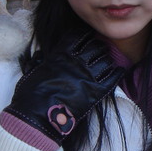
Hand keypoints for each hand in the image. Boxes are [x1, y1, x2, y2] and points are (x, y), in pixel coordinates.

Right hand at [3, 30, 124, 145]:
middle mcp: (77, 61)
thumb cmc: (31, 95)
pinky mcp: (96, 91)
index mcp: (61, 54)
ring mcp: (88, 76)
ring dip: (107, 60)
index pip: (78, 36)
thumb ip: (40, 61)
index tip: (88, 35)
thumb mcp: (33, 71)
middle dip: (98, 47)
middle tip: (100, 49)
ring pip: (106, 61)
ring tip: (107, 62)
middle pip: (95, 47)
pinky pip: (113, 77)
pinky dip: (118, 72)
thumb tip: (41, 56)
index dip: (84, 34)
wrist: (38, 116)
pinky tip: (120, 70)